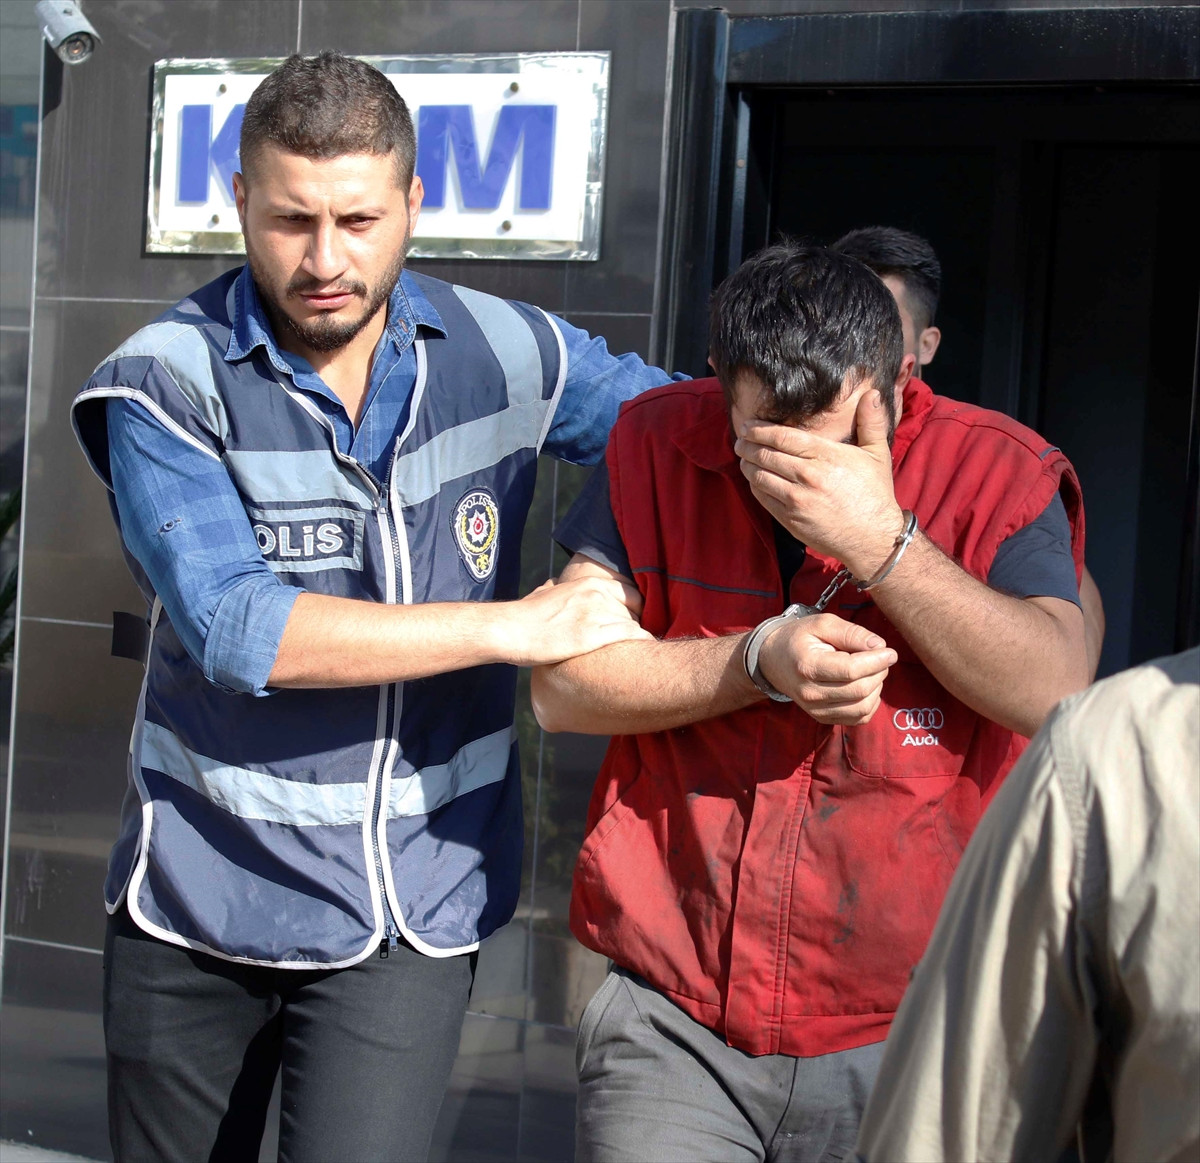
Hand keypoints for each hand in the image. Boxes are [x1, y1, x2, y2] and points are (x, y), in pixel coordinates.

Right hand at [503, 575, 650, 665]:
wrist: (510, 630)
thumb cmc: (525, 615)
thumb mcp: (544, 591)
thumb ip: (557, 587)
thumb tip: (555, 585)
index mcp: (588, 583)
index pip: (630, 593)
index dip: (634, 610)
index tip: (633, 623)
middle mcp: (596, 594)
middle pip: (633, 611)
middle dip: (635, 626)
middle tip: (633, 642)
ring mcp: (595, 613)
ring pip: (632, 625)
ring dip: (635, 640)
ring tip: (636, 654)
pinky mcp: (591, 635)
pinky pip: (629, 635)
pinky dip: (640, 643)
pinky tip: (643, 652)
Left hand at [735, 389, 904, 578]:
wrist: (873, 538)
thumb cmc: (875, 494)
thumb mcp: (878, 455)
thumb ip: (871, 422)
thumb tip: (872, 393)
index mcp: (827, 456)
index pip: (783, 436)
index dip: (760, 429)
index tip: (748, 425)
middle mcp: (809, 476)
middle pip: (766, 454)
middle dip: (747, 445)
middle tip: (740, 440)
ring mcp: (797, 499)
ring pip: (759, 476)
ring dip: (747, 464)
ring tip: (743, 457)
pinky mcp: (790, 519)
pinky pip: (763, 497)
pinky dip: (755, 485)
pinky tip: (754, 478)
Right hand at [757, 612, 896, 723]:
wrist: (772, 661)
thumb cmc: (799, 638)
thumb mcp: (822, 624)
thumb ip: (851, 632)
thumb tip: (879, 646)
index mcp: (808, 666)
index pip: (851, 670)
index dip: (876, 661)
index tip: (890, 652)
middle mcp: (810, 692)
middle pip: (860, 690)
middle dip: (879, 673)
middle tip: (881, 658)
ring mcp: (815, 709)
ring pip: (862, 707)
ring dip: (876, 688)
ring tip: (872, 671)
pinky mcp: (822, 718)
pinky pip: (858, 718)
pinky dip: (870, 703)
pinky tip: (866, 686)